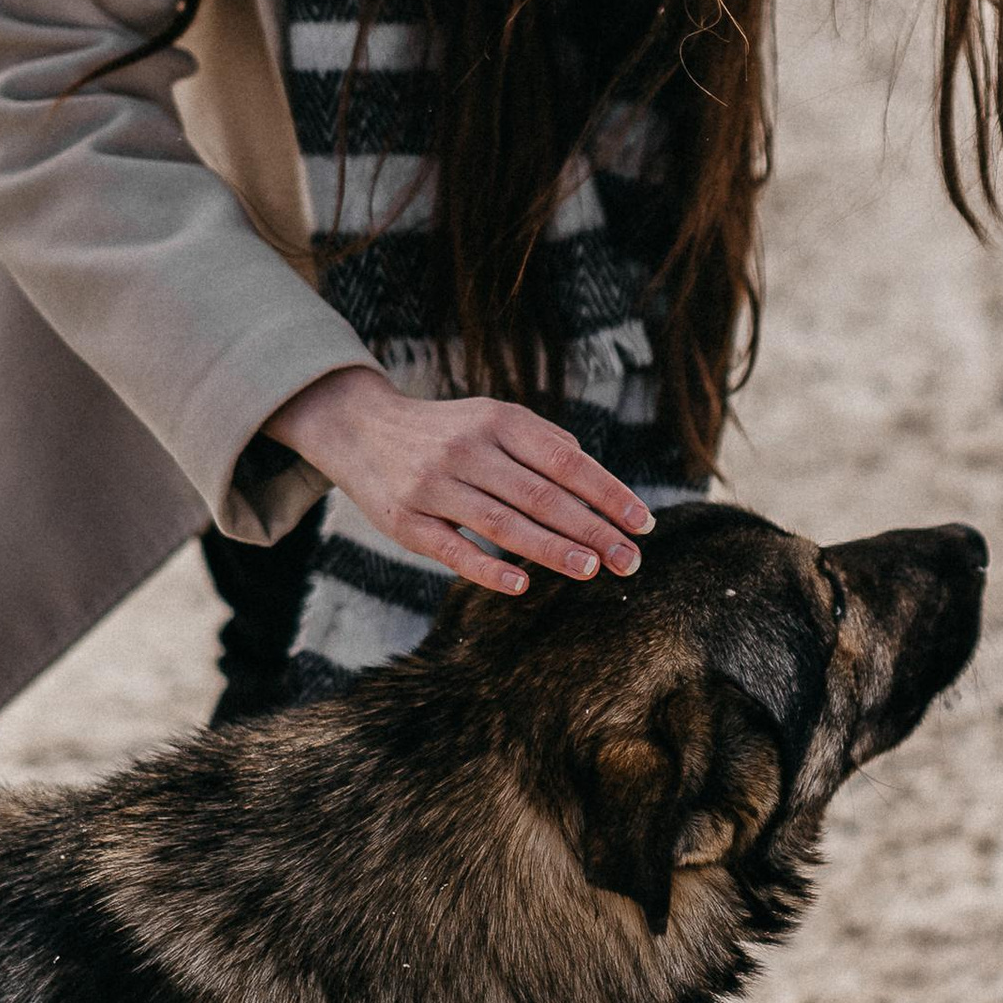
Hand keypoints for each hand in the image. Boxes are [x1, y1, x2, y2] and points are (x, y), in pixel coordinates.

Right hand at [266, 366, 653, 595]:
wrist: (359, 428)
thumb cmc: (447, 431)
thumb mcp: (493, 417)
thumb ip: (544, 444)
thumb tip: (598, 484)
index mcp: (498, 420)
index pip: (566, 461)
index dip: (608, 493)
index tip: (643, 523)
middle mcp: (467, 449)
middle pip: (542, 495)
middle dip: (593, 530)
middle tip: (631, 560)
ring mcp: (434, 486)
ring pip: (503, 523)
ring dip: (552, 549)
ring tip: (593, 569)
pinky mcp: (406, 522)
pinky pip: (453, 549)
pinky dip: (488, 568)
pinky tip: (523, 584)